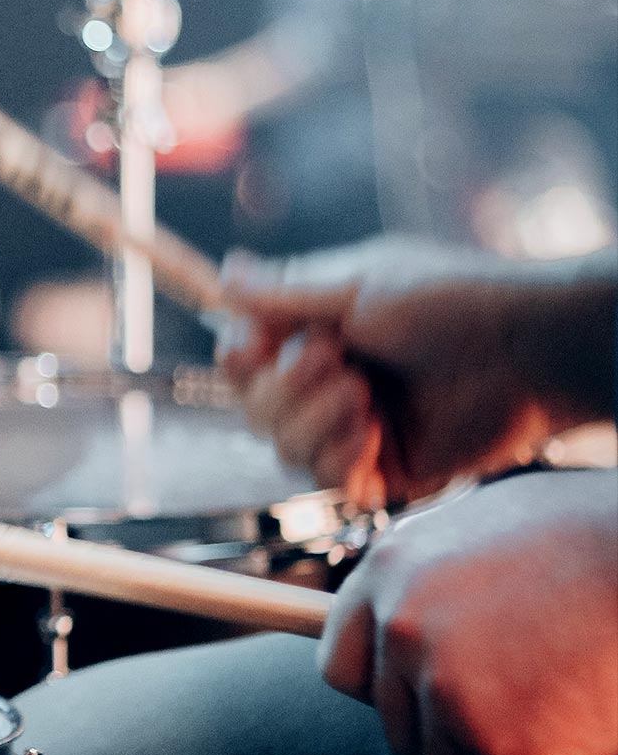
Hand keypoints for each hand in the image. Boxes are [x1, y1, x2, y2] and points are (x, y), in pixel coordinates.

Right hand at [218, 240, 615, 503]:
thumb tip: (226, 272)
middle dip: (283, 391)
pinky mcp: (386, 469)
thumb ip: (285, 291)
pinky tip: (371, 433)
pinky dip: (340, 458)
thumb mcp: (359, 284)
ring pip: (285, 449)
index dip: (240, 358)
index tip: (259, 346)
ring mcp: (356, 428)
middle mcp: (330, 383)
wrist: (529, 350)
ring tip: (363, 397)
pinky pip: (330, 482)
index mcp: (319, 334)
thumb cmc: (454, 301)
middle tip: (336, 362)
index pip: (242, 359)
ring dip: (314, 422)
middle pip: (254, 410)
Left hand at [319, 469, 617, 754]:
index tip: (431, 703)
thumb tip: (427, 616)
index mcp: (394, 565)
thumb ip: (447, 575)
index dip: (389, 692)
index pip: (344, 661)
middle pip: (401, 726)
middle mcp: (402, 623)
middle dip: (462, 734)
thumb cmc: (606, 535)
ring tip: (585, 716)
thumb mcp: (500, 525)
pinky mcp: (501, 743)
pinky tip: (608, 753)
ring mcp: (445, 685)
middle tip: (536, 716)